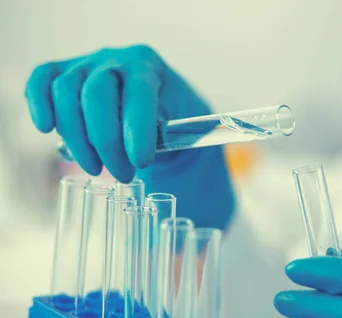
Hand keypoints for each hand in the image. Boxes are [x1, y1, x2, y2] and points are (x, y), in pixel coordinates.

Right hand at [25, 45, 234, 228]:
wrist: (157, 101)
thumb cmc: (171, 115)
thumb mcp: (183, 123)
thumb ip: (171, 135)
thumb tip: (144, 159)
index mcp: (149, 67)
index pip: (139, 94)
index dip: (136, 130)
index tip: (140, 162)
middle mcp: (114, 59)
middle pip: (97, 94)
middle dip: (107, 142)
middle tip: (123, 175)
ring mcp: (85, 64)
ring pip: (66, 92)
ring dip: (77, 138)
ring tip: (97, 169)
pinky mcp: (62, 73)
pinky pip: (41, 81)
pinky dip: (39, 104)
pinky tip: (46, 129)